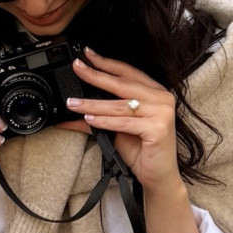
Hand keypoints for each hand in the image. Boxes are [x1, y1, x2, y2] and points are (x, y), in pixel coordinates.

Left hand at [69, 46, 201, 232]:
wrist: (158, 176)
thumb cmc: (141, 152)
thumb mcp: (115, 129)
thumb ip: (97, 117)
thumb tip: (70, 112)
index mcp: (155, 92)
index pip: (127, 72)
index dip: (106, 63)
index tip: (86, 55)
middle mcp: (162, 98)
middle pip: (122, 84)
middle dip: (96, 75)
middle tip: (77, 68)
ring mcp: (162, 112)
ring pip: (120, 105)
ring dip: (93, 103)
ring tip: (73, 103)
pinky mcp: (158, 128)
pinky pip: (124, 122)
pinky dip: (105, 121)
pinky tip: (89, 118)